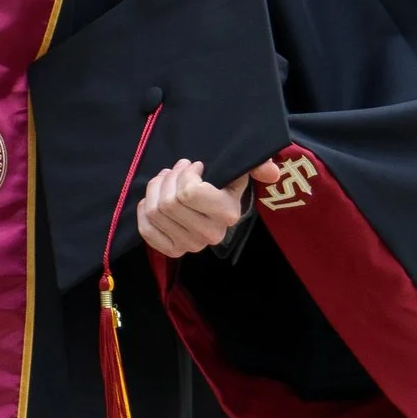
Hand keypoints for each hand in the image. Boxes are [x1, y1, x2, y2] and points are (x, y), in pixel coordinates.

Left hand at [134, 156, 254, 258]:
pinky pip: (147, 230)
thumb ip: (259, 166)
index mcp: (228, 214)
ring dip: (155, 189)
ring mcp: (190, 246)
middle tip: (176, 170)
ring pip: (156, 211)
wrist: (215, 209)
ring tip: (165, 180)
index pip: (190, 192)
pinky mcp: (173, 251)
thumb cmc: (224, 185)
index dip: (186, 173)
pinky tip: (153, 200)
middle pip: (169, 202)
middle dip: (169, 178)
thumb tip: (272, 172)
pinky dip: (145, 211)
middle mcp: (211, 235)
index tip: (195, 166)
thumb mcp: (241, 171)